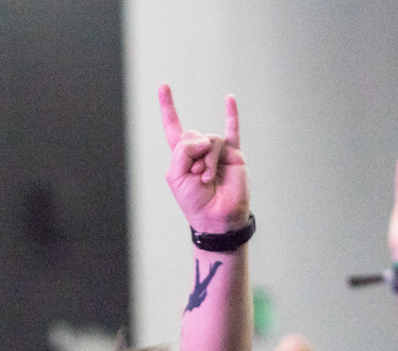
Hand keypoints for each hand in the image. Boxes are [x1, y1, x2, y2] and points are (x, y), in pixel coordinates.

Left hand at [160, 84, 249, 234]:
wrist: (218, 218)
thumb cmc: (195, 202)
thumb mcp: (176, 175)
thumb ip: (182, 151)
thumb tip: (205, 139)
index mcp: (182, 155)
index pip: (173, 126)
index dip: (168, 107)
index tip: (164, 86)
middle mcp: (199, 150)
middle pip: (192, 134)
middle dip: (192, 154)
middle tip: (197, 175)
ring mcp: (217, 152)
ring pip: (210, 140)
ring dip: (208, 160)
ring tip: (208, 178)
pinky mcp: (233, 155)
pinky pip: (233, 131)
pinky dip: (231, 115)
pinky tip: (229, 98)